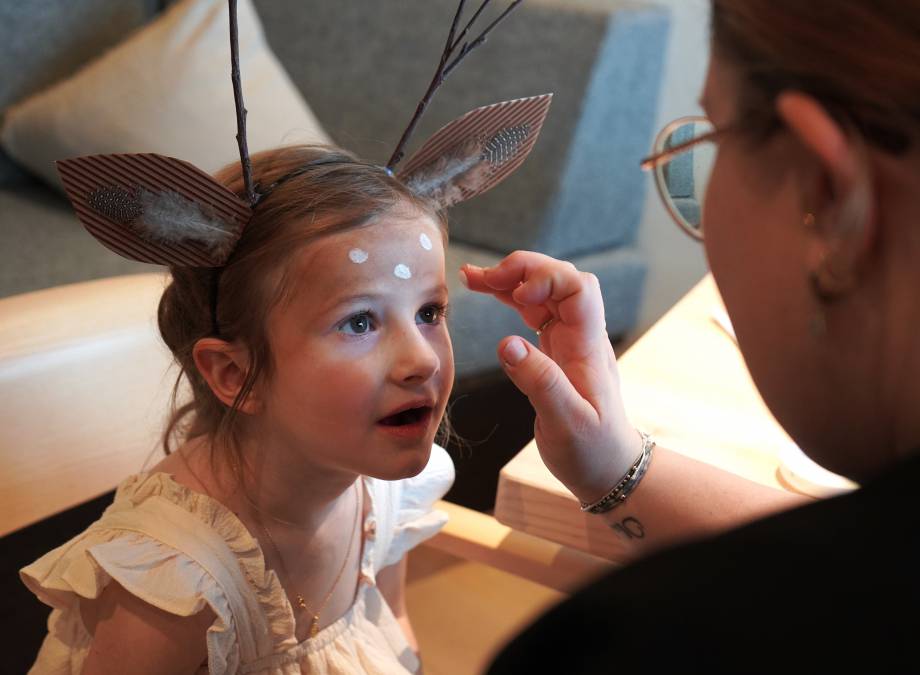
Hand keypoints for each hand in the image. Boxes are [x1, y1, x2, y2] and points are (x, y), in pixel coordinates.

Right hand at [461, 251, 640, 502]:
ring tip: (473, 277)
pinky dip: (509, 299)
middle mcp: (580, 337)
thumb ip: (539, 383)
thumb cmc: (593, 451)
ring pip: (543, 293)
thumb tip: (507, 345)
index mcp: (588, 348)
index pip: (579, 288)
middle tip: (484, 278)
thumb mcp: (566, 424)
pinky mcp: (554, 351)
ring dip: (511, 280)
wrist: (608, 469)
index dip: (547, 278)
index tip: (516, 295)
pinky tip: (487, 292)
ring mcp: (568, 341)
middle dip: (523, 269)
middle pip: (560, 279)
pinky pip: (533, 313)